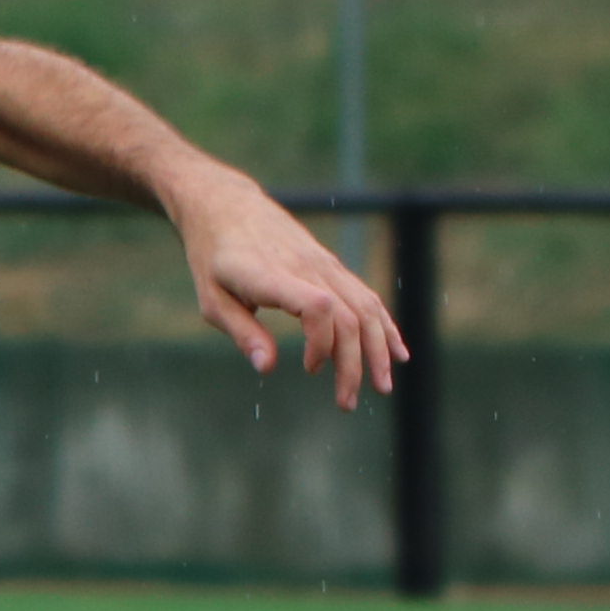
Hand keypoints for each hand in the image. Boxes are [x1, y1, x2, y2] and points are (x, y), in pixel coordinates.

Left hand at [176, 179, 406, 407]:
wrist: (227, 206)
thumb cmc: (213, 258)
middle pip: (348, 316)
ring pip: (365, 306)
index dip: (322, 342)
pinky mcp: (331, 265)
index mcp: (272, 275)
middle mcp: (306, 267)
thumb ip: (242, 333)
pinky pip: (365, 296)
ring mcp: (324, 264)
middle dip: (353, 364)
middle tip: (346, 403)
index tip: (310, 369)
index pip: (317, 305)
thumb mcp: (212, 300)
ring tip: (383, 386)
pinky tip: (397, 352)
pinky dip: (384, 325)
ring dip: (378, 349)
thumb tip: (268, 369)